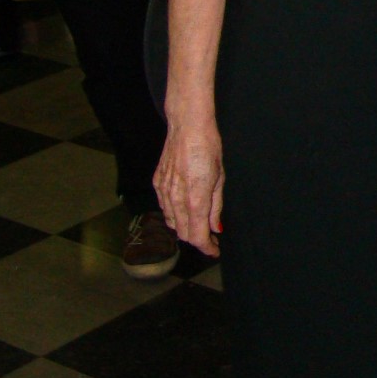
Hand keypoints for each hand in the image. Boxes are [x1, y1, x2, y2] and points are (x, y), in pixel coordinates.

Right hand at [155, 114, 224, 256]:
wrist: (187, 127)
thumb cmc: (209, 149)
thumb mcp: (220, 179)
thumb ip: (215, 207)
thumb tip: (215, 228)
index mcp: (195, 200)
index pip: (197, 236)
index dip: (207, 247)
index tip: (215, 250)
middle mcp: (176, 199)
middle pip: (183, 233)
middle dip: (197, 240)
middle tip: (211, 238)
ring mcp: (164, 192)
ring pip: (172, 222)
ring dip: (185, 228)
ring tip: (200, 225)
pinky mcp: (157, 184)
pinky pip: (165, 208)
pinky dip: (175, 215)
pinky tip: (185, 210)